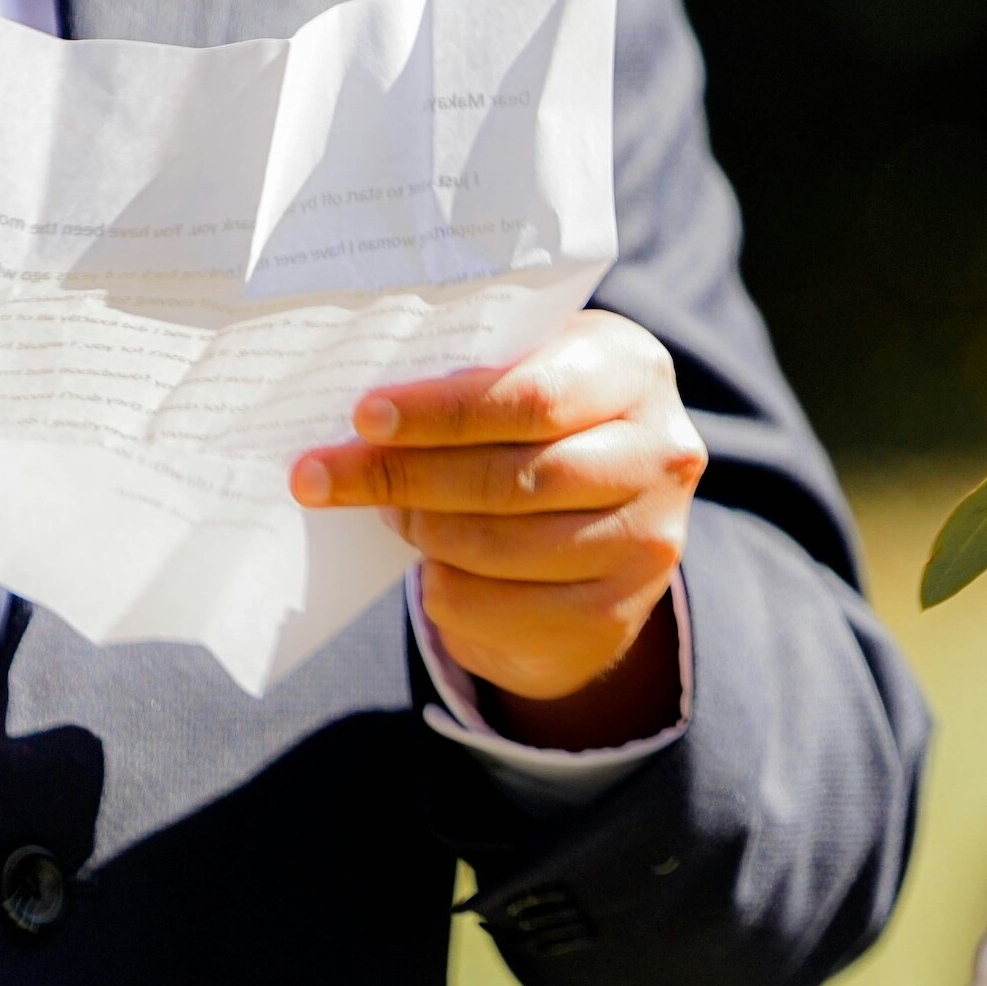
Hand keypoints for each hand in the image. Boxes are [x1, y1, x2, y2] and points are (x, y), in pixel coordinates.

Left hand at [291, 310, 704, 745]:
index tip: (363, 417)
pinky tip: (431, 564)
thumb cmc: (544, 430)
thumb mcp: (531, 377)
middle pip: (512, 477)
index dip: (441, 411)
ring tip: (389, 511)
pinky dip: (443, 586)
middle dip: (405, 476)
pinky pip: (498, 606)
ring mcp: (647, 542)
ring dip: (422, 530)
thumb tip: (363, 416)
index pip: (534, 397)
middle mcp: (661, 455)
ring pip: (499, 545)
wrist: (606, 528)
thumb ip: (476, 378)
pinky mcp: (616, 614)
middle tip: (325, 475)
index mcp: (634, 371)